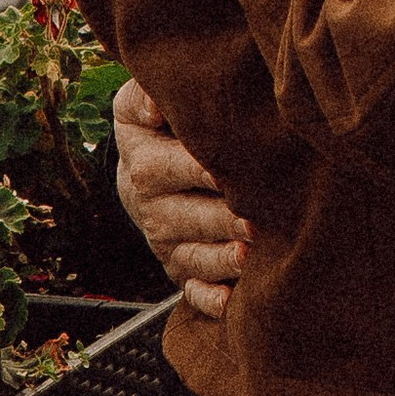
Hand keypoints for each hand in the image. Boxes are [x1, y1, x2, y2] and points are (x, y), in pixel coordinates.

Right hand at [111, 76, 249, 322]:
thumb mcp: (142, 100)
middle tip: (253, 221)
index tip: (224, 170)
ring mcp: (164, 241)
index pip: (161, 168)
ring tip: (248, 256)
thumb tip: (156, 104)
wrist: (149, 161)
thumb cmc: (164, 120)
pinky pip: (191, 291)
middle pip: (179, 217)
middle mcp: (148, 205)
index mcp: (141, 160)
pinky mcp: (179, 268)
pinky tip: (231, 303)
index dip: (193, 169)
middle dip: (218, 220)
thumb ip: (145, 92)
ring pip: (189, 256)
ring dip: (218, 259)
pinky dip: (209, 300)